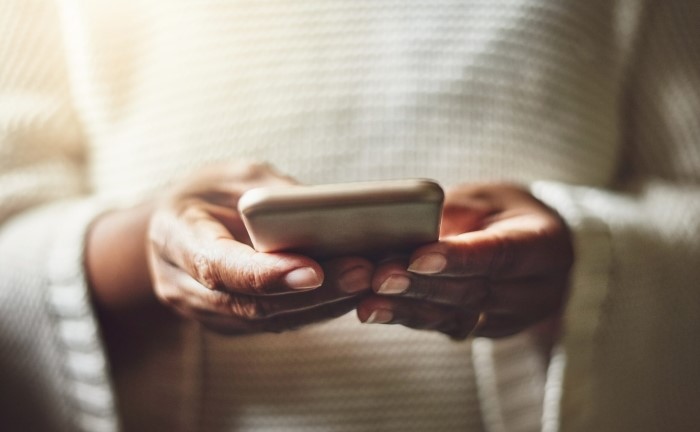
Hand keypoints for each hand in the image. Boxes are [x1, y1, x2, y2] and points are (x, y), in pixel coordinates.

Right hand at [147, 162, 372, 334]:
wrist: (175, 227)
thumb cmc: (208, 193)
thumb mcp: (235, 176)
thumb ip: (274, 197)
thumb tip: (331, 214)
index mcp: (175, 236)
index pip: (217, 266)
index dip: (265, 273)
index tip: (312, 270)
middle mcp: (183, 285)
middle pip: (252, 303)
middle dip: (313, 291)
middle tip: (362, 271)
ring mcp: (206, 313)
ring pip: (271, 320)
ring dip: (325, 304)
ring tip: (371, 279)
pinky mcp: (231, 325)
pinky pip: (278, 323)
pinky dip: (318, 309)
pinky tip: (355, 291)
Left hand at [356, 183, 572, 338]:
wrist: (529, 243)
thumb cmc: (501, 210)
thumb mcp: (487, 196)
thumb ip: (455, 211)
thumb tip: (409, 229)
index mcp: (547, 246)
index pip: (501, 254)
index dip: (458, 258)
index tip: (417, 257)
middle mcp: (537, 290)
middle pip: (474, 291)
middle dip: (421, 286)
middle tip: (379, 278)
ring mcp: (511, 318)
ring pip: (455, 317)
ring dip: (407, 310)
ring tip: (367, 303)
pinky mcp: (483, 331)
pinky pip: (444, 326)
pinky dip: (406, 317)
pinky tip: (373, 310)